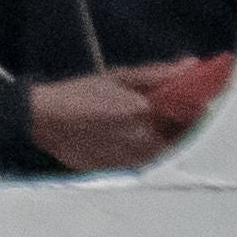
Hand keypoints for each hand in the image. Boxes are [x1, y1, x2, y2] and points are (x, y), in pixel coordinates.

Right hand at [26, 66, 184, 173]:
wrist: (40, 120)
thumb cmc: (79, 93)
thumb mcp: (119, 77)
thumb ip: (158, 74)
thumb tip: (192, 65)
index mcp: (146, 115)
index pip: (190, 119)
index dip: (195, 111)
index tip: (193, 103)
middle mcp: (142, 143)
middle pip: (176, 140)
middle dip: (175, 127)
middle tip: (161, 115)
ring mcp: (129, 161)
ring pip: (158, 154)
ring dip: (158, 141)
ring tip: (137, 128)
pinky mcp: (115, 172)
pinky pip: (139, 162)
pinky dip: (139, 152)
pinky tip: (121, 140)